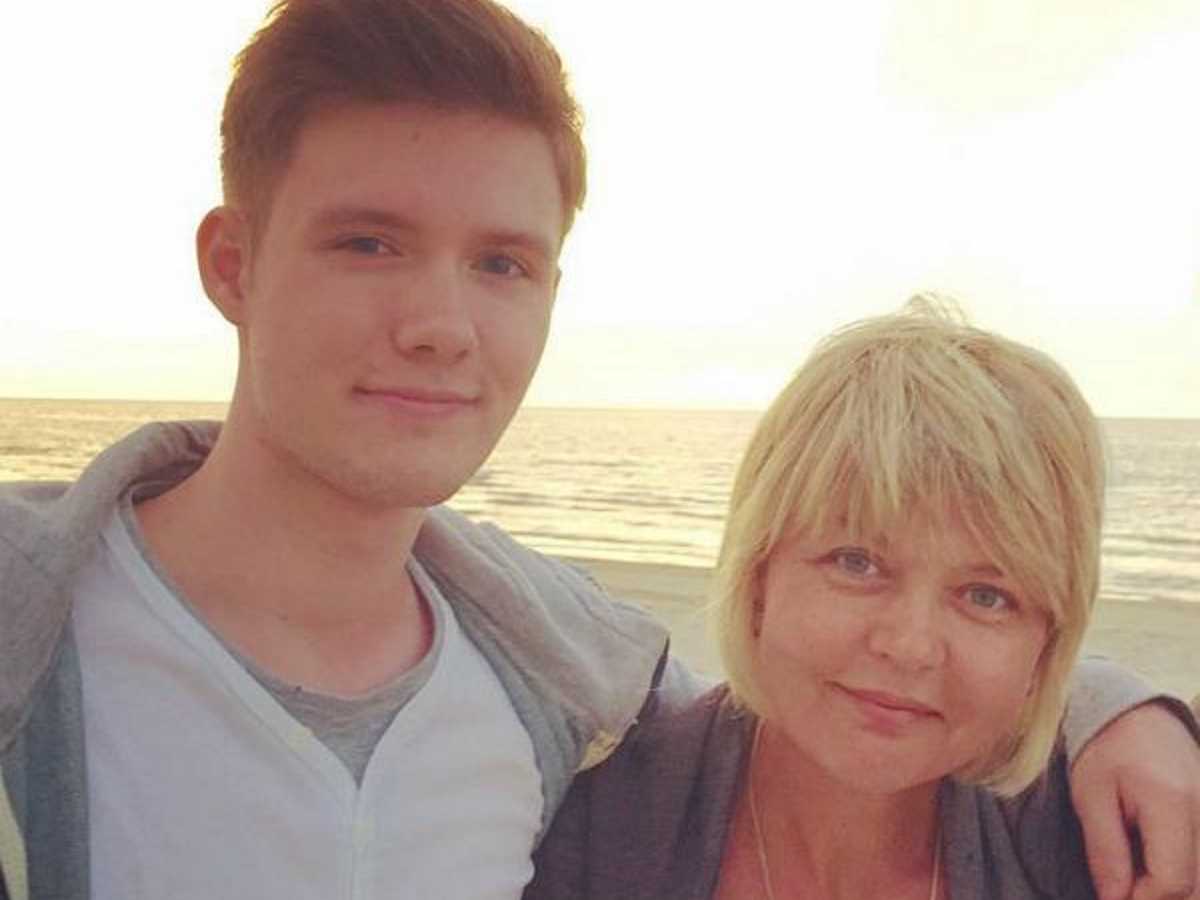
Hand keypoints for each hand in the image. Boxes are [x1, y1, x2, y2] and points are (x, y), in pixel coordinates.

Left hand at [1072, 700, 1199, 899]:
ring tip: (1133, 874)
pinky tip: (1150, 863)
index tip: (1111, 896)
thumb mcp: (1090, 795)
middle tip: (1121, 887)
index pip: (1172, 881)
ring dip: (1171, 888)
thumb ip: (1106, 850)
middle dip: (1157, 897)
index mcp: (1173, 803)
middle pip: (1197, 887)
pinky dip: (1181, 871)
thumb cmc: (1105, 747)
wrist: (1134, 712)